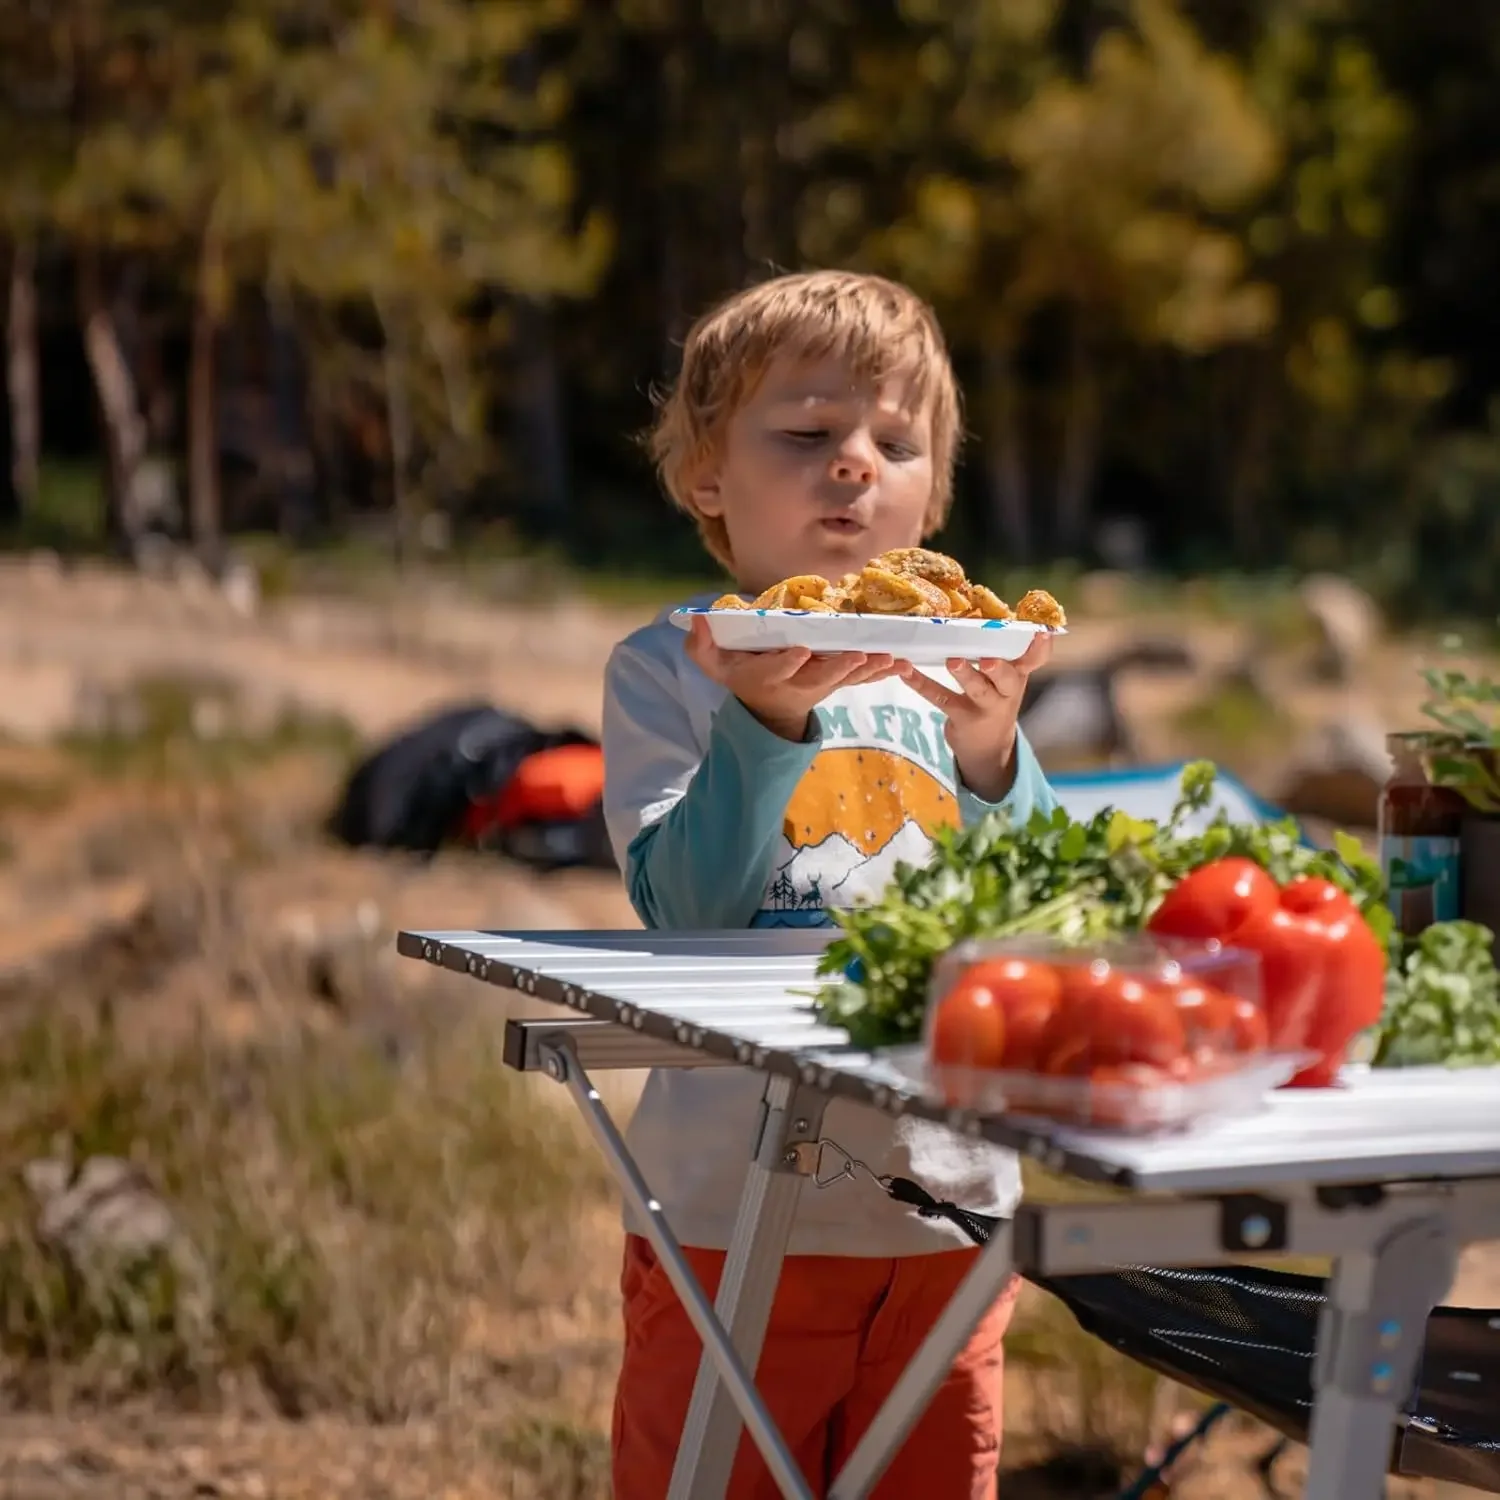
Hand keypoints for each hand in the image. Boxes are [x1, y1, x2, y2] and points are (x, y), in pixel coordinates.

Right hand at [687, 617, 895, 740]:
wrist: (769, 708)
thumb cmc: (741, 676)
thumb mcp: (716, 666)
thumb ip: (703, 647)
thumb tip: (697, 621)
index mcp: (768, 676)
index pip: (777, 670)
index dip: (788, 663)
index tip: (800, 652)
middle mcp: (798, 683)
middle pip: (821, 676)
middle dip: (840, 667)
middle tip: (858, 656)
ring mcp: (822, 684)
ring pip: (849, 679)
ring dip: (871, 670)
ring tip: (893, 660)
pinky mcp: (839, 682)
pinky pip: (863, 678)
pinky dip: (882, 672)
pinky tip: (903, 664)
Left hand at [898, 633, 1052, 800]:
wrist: (989, 748)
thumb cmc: (998, 700)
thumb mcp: (1010, 681)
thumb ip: (1009, 656)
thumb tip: (996, 615)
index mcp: (1018, 676)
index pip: (1034, 661)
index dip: (1039, 648)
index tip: (1042, 632)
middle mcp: (1006, 692)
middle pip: (1006, 679)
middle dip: (998, 668)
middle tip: (988, 659)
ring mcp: (984, 708)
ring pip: (976, 690)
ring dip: (965, 675)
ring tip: (953, 661)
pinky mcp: (961, 717)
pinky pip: (940, 698)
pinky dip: (922, 684)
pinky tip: (907, 672)